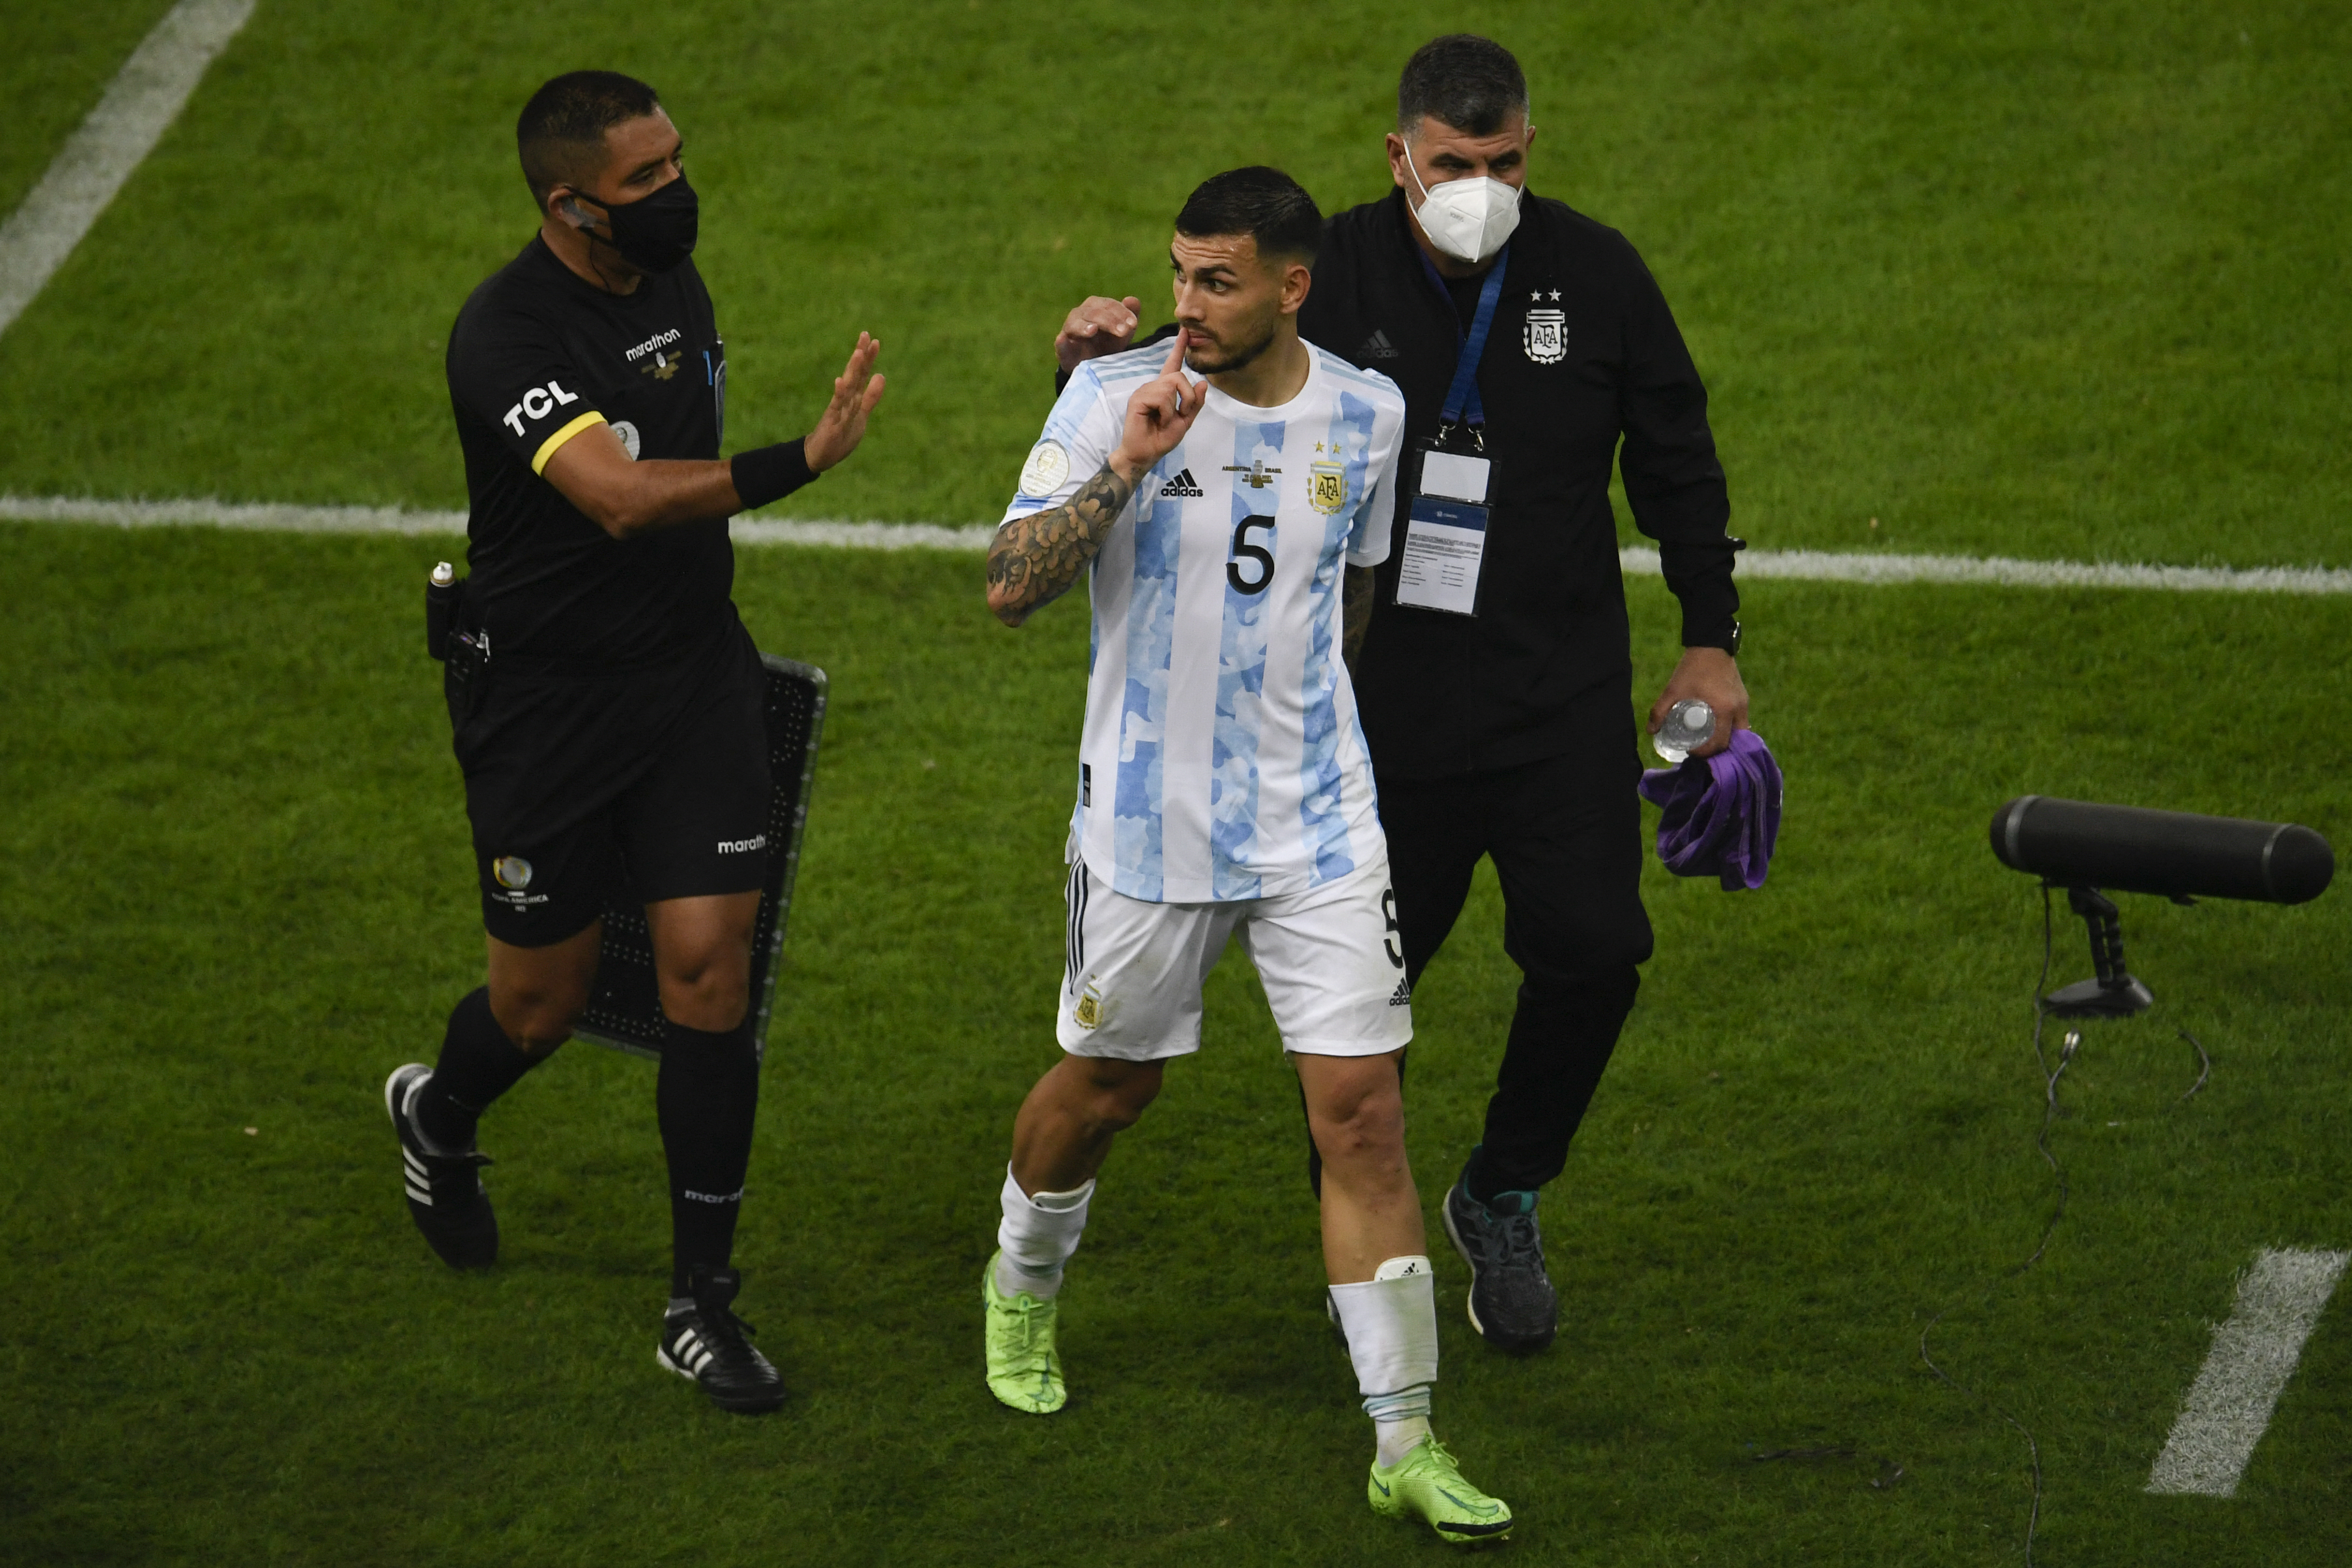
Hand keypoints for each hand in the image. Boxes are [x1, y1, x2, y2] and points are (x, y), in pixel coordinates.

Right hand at [804, 332, 885, 471]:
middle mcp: (845, 399)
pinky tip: (840, 381)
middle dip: (860, 356)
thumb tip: (881, 375)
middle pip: (854, 375)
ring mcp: (838, 409)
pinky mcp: (831, 422)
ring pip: (847, 388)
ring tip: (858, 353)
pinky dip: (839, 394)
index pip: (862, 375)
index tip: (874, 341)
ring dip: (852, 370)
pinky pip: (836, 407)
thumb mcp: (861, 415)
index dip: (868, 359)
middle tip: (865, 335)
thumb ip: (871, 397)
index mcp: (853, 398)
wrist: (820, 456)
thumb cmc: (840, 435)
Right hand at [1055, 295, 1140, 371]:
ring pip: (1074, 323)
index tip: (1133, 324)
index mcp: (1096, 307)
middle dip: (1109, 321)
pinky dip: (1061, 341)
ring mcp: (1070, 331)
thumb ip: (1130, 315)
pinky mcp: (1062, 348)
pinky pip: (1060, 343)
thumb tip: (1132, 300)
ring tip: (1093, 330)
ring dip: (1084, 326)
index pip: (1108, 305)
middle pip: (1093, 312)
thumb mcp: (1124, 331)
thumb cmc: (1109, 344)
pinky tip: (1063, 339)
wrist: (1095, 366)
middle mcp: (1081, 314)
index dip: (1121, 312)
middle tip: (1123, 332)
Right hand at [1108, 329, 1203, 480]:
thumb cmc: (1161, 438)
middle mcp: (1154, 386)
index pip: (1173, 364)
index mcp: (1165, 390)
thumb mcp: (1185, 421)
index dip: (1179, 348)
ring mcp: (1145, 390)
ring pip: (1171, 386)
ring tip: (1165, 420)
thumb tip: (1203, 382)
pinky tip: (1158, 421)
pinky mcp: (1138, 398)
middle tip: (1181, 414)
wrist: (1145, 454)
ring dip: (1175, 407)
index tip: (1185, 331)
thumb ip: (1195, 403)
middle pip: (1179, 376)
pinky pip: (1162, 397)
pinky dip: (1166, 412)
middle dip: (1188, 397)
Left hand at [1648, 646, 1748, 757]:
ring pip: (1739, 732)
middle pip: (1732, 741)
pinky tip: (1715, 728)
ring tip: (1706, 740)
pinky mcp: (1743, 698)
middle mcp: (1739, 709)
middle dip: (1716, 749)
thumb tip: (1650, 731)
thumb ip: (1659, 710)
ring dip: (1725, 739)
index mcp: (1724, 710)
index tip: (1691, 751)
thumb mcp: (1673, 690)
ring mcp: (1744, 703)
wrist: (1711, 645)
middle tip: (1698, 748)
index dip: (1706, 752)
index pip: (1719, 742)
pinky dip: (1729, 729)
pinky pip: (1740, 721)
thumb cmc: (1692, 668)